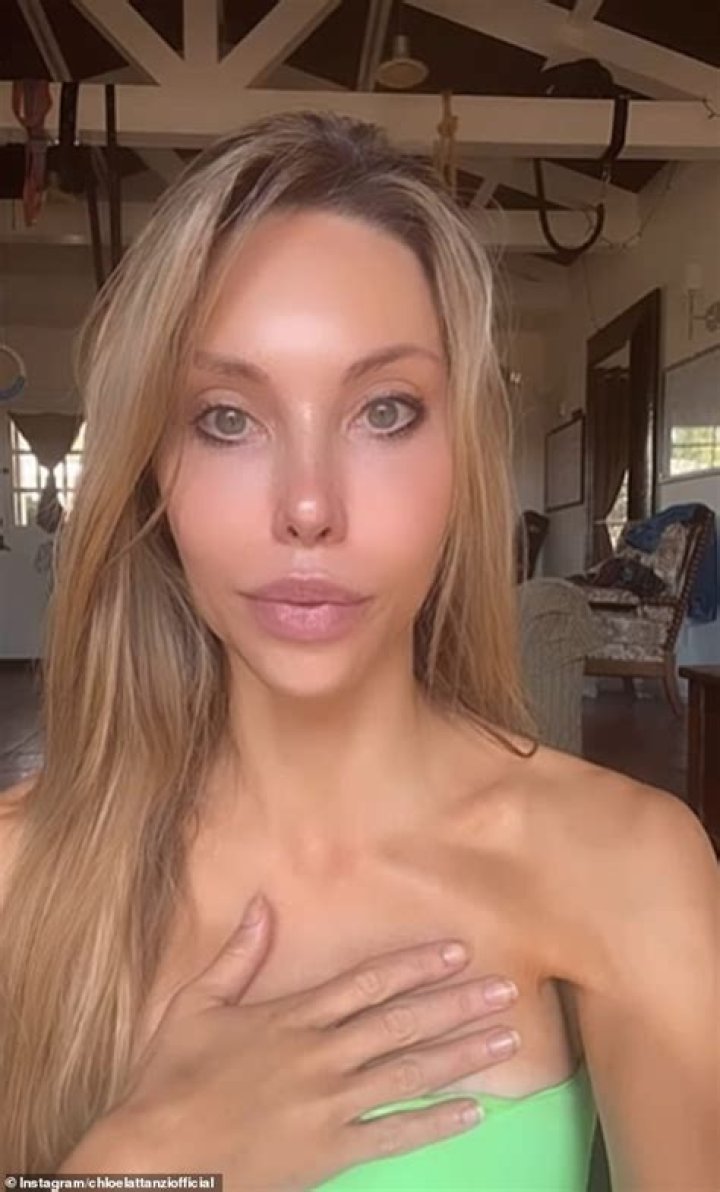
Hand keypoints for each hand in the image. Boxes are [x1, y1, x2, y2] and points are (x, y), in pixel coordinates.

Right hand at [60, 892, 519, 1189]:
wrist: (157, 1161)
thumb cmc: (170, 1081)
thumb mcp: (194, 1006)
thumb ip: (236, 956)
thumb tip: (260, 903)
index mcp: (293, 1017)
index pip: (368, 982)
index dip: (416, 965)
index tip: (457, 951)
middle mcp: (322, 1055)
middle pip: (402, 1023)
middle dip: (457, 1004)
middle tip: (506, 990)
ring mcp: (330, 1105)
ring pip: (410, 1073)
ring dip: (462, 1055)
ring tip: (506, 1040)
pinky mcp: (331, 1150)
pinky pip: (394, 1136)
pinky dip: (436, 1123)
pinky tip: (474, 1110)